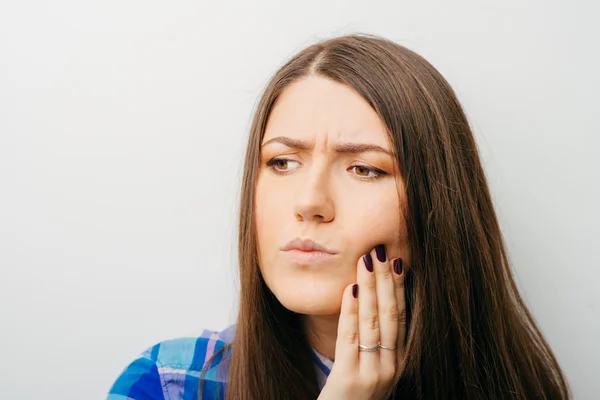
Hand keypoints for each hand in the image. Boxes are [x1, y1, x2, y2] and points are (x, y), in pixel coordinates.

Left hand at [318, 244, 406, 399]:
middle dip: (387, 280)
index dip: (401, 287)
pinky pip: (351, 338)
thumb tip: (369, 298)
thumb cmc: (353, 396)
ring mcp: (373, 375)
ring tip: (368, 260)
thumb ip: (374, 339)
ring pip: (374, 322)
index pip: (403, 317)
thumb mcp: (372, 368)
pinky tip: (351, 289)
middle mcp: (391, 368)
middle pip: (392, 315)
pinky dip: (351, 311)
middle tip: (382, 250)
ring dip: (371, 288)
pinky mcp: (350, 380)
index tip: (398, 260)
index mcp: (398, 362)